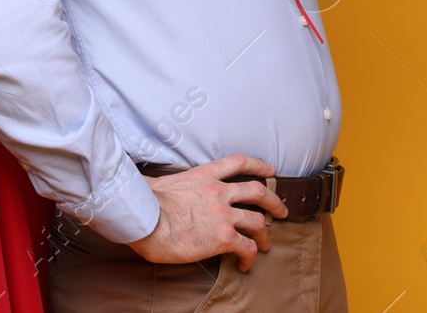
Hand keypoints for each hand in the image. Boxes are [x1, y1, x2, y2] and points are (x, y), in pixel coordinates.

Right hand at [127, 154, 288, 270]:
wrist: (146, 219)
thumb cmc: (145, 203)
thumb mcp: (161, 183)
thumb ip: (171, 185)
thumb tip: (158, 189)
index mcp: (204, 176)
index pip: (238, 163)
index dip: (258, 165)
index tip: (269, 170)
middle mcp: (218, 192)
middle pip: (258, 191)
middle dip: (274, 201)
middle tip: (281, 211)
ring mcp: (223, 214)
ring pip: (258, 221)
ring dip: (265, 235)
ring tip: (265, 245)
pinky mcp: (223, 237)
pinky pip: (247, 248)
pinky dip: (250, 257)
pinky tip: (245, 265)